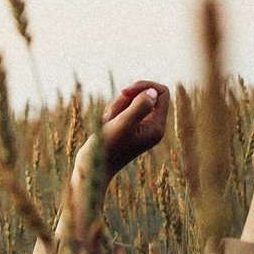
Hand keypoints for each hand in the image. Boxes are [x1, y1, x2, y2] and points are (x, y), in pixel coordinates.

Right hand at [68, 80, 169, 220]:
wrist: (92, 168)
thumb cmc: (107, 148)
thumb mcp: (123, 124)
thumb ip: (140, 107)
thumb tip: (153, 92)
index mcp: (157, 127)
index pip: (162, 93)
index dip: (144, 86)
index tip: (125, 92)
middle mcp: (153, 126)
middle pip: (145, 94)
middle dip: (125, 99)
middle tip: (112, 116)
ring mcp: (141, 126)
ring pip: (132, 99)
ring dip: (116, 106)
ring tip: (107, 123)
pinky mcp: (130, 126)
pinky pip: (123, 107)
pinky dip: (112, 111)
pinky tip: (106, 124)